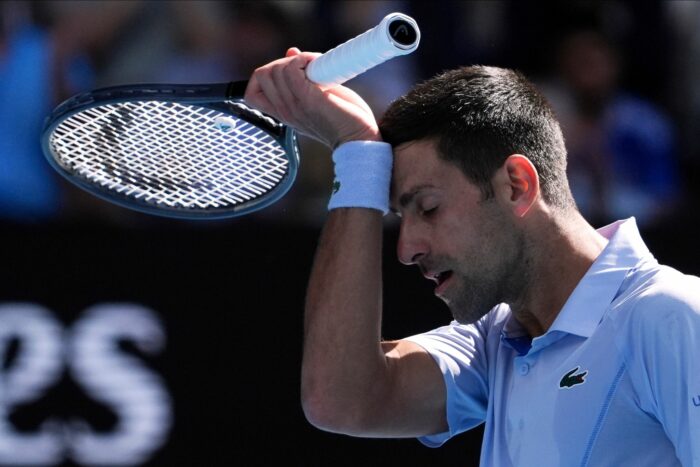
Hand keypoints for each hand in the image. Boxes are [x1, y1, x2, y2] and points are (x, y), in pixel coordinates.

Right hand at [245, 48, 380, 148]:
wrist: (358, 138)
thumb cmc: (342, 118)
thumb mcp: (315, 96)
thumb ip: (300, 78)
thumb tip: (291, 53)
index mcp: (284, 113)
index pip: (252, 94)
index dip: (264, 76)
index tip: (288, 73)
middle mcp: (285, 110)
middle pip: (262, 74)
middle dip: (282, 62)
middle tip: (305, 68)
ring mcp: (294, 105)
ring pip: (275, 69)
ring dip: (297, 59)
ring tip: (316, 66)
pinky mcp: (307, 99)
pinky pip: (291, 68)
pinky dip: (304, 59)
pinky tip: (319, 64)